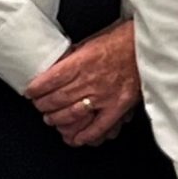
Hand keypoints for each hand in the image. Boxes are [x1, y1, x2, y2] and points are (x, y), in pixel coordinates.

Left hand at [26, 20, 139, 146]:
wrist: (147, 46)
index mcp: (82, 61)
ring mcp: (104, 95)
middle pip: (58, 98)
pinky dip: (85, 134)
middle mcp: (91, 80)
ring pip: (73, 113)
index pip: (50, 80)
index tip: (30, 92)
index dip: (36, 89)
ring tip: (51, 120)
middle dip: (44, 105)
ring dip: (58, 119)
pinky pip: (99, 125)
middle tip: (39, 107)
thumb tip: (59, 66)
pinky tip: (75, 138)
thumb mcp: (92, 41)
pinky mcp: (118, 106)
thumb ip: (75, 56)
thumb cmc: (123, 40)